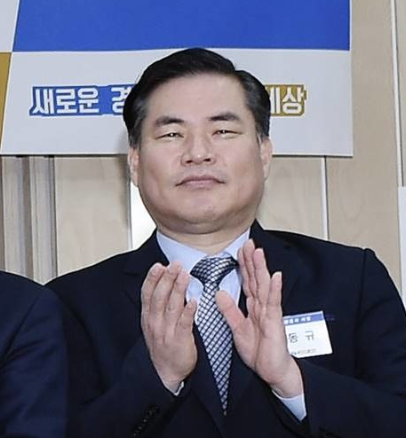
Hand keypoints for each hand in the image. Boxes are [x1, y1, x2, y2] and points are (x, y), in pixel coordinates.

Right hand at [141, 262, 196, 391]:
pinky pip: (184, 324)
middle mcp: (155, 322)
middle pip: (159, 296)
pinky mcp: (180, 341)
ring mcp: (166, 332)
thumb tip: (166, 280)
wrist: (165, 374)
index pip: (147, 293)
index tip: (159, 265)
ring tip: (184, 274)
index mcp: (148, 316)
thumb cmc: (163, 344)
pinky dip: (188, 312)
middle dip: (167, 279)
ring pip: (171, 306)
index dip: (152, 279)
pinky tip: (194, 301)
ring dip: (178, 289)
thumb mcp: (153, 323)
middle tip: (175, 264)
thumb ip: (158, 303)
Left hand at [216, 240, 302, 397]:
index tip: (239, 249)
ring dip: (262, 269)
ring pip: (264, 286)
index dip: (243, 265)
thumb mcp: (237, 328)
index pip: (247, 281)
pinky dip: (275, 290)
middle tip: (248, 243)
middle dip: (251, 261)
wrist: (272, 371)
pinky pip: (274, 304)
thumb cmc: (259, 350)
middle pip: (256, 279)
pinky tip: (276, 277)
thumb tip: (219, 293)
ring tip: (259, 253)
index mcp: (253, 306)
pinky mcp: (275, 322)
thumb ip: (229, 310)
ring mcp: (269, 312)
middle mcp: (262, 306)